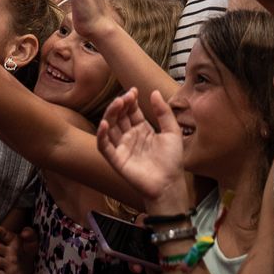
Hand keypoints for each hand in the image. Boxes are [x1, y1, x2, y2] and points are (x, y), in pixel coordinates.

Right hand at [96, 88, 187, 207]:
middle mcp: (130, 137)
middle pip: (119, 116)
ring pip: (110, 128)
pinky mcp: (117, 160)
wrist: (170, 183)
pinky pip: (104, 147)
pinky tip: (104, 124)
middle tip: (126, 96)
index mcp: (142, 129)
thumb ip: (164, 112)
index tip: (134, 90)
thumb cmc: (172, 160)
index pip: (132, 111)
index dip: (131, 100)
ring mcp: (122, 148)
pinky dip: (101, 135)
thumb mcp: (172, 132)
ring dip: (110, 114)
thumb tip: (155, 92)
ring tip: (117, 103)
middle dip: (120, 104)